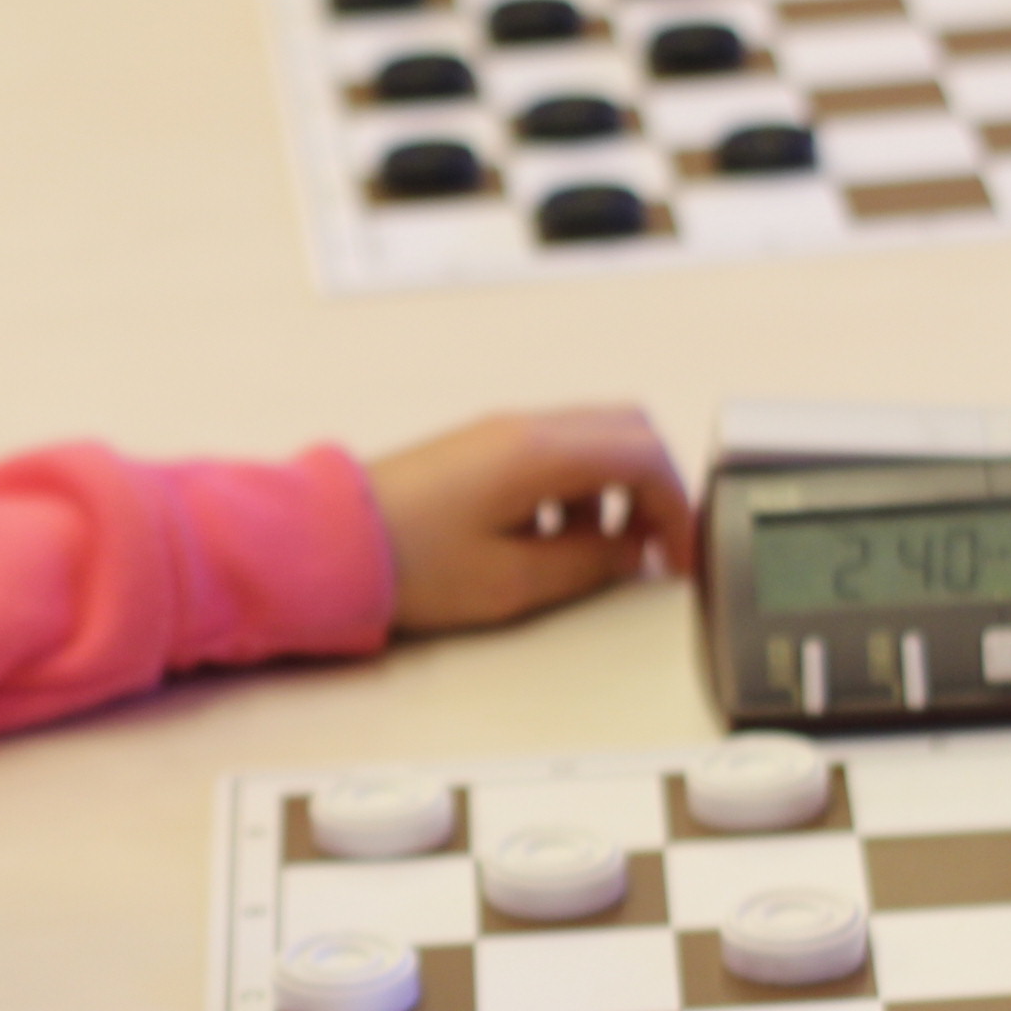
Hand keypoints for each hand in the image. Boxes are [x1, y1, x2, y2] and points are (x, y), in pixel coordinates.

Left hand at [365, 407, 691, 636]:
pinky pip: (551, 457)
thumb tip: (633, 555)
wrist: (329, 545)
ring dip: (612, 494)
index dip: (679, 506)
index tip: (680, 553)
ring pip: (590, 444)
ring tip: (593, 556)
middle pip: (626, 432)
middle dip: (653, 490)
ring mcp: (499, 435)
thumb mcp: (513, 582)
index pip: (645, 453)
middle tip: (654, 548)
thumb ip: (588, 565)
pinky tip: (548, 543)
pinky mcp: (479, 451)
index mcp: (540, 452)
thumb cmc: (408, 563)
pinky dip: (573, 493)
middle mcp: (524, 428)